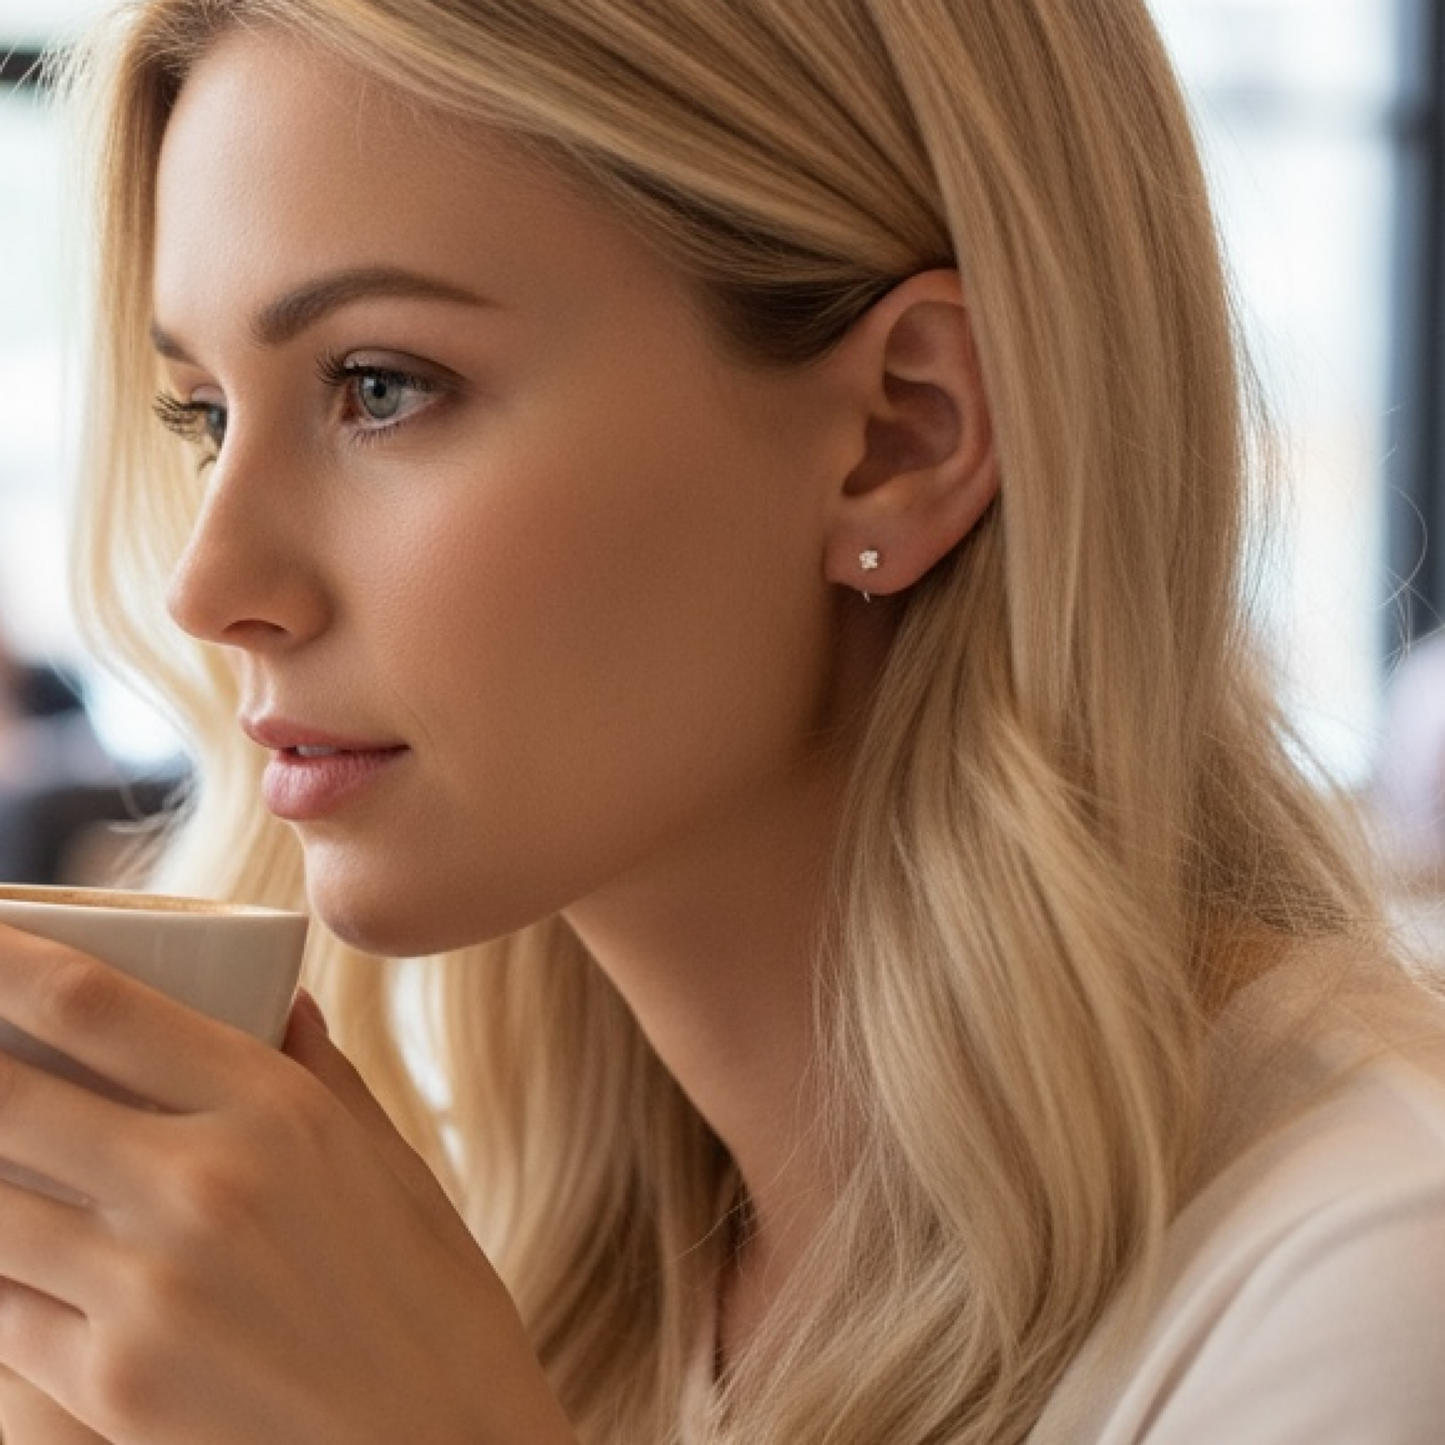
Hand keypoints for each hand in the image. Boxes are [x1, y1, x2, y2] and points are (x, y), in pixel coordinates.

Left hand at [0, 924, 577, 1444]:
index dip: (2, 959)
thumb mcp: (396, 1169)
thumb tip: (278, 998)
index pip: (98, 1005)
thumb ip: (321, 1076)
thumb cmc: (434, 1306)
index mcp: (277, 1112)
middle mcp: (202, 1184)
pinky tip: (4, 1241)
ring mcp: (147, 1290)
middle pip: (7, 1096)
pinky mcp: (112, 1385)